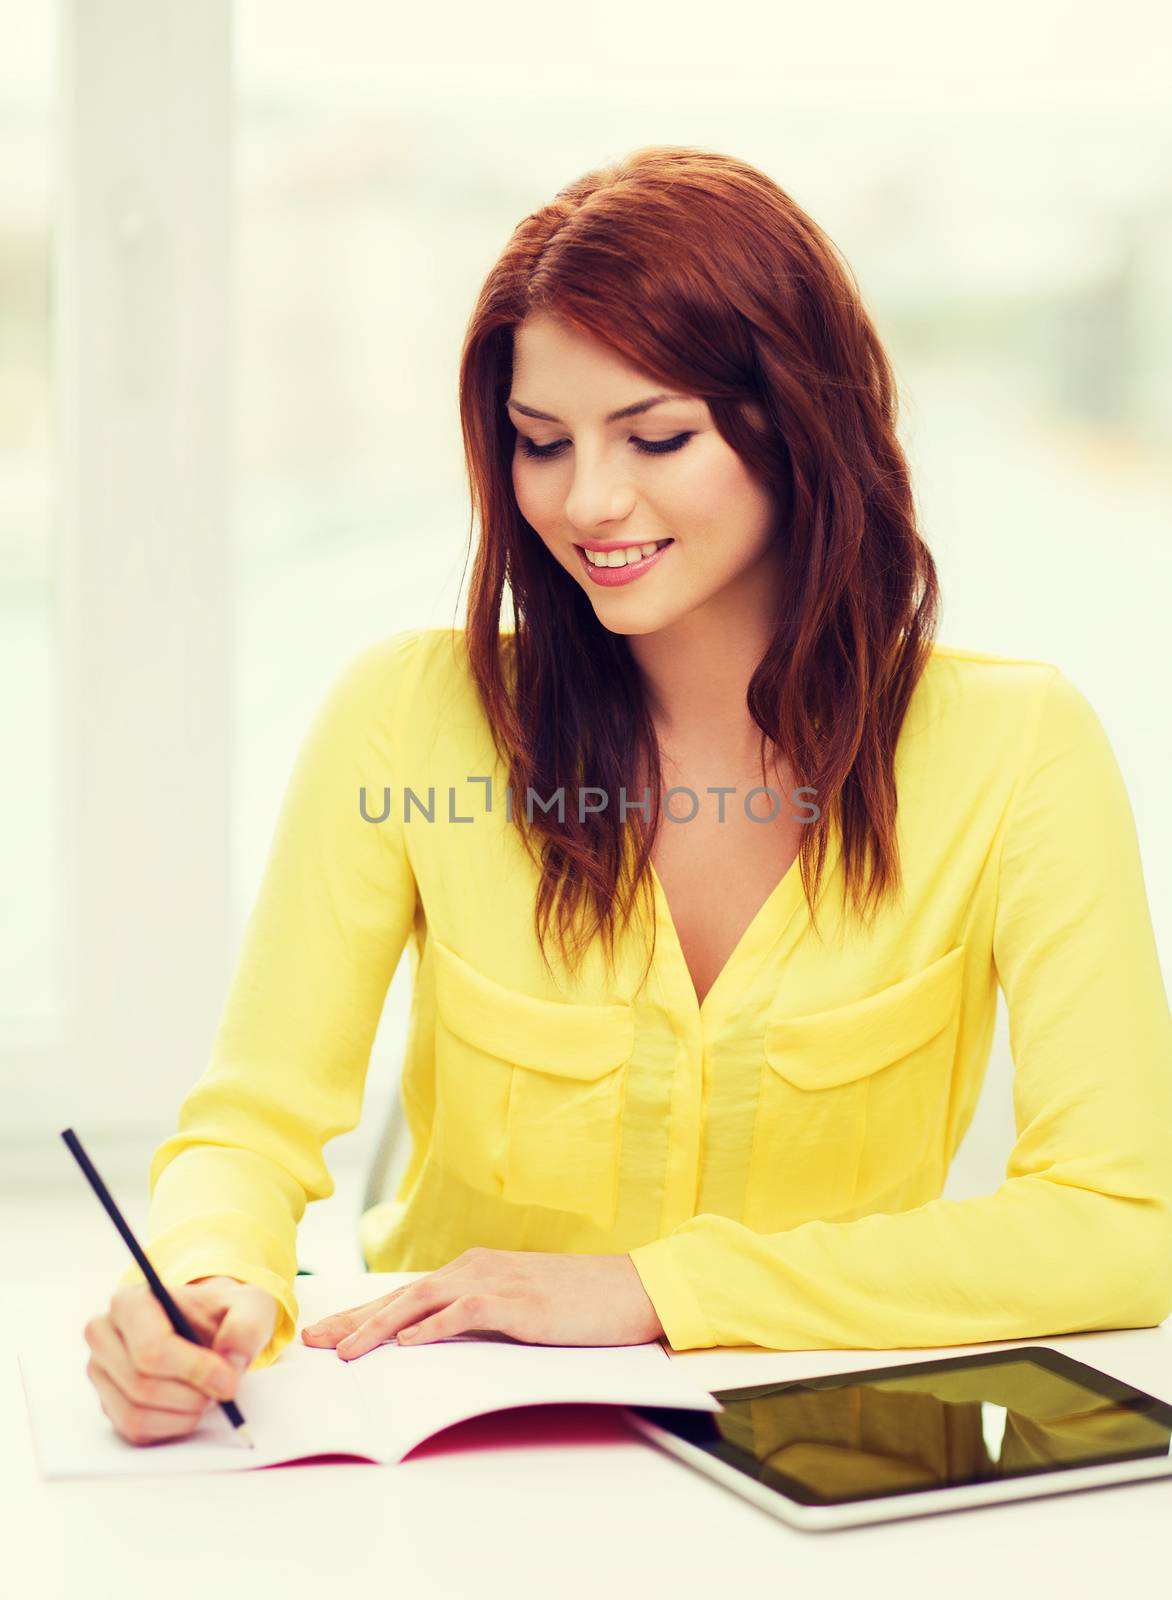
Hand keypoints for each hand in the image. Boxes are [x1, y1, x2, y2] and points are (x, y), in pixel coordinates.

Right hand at [84, 1275, 277, 1446]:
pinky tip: (190, 1407)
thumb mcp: (249, 1307)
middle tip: (222, 1390)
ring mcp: (101, 1371)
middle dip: (191, 1395)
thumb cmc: (222, 1315)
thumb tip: (232, 1360)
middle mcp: (105, 1335)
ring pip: (136, 1412)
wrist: (207, 1328)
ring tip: (207, 1396)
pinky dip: (171, 1426)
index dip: (194, 1371)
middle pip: (142, 1384)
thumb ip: (247, 1326)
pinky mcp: (108, 1402)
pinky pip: (134, 1430)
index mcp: (131, 1302)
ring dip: (182, 1414)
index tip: (228, 1381)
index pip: (152, 1348)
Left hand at [300, 1248, 664, 1358]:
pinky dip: (433, 1326)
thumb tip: (435, 1340)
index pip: (406, 1294)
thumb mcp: (520, 1307)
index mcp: (475, 1269)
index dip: (363, 1314)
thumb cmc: (581, 1302)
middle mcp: (477, 1268)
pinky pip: (465, 1312)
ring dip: (379, 1327)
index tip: (327, 1333)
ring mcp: (497, 1281)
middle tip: (313, 1342)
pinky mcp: (518, 1301)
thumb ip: (479, 1317)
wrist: (632, 1288)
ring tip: (347, 1351)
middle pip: (401, 1295)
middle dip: (353, 1319)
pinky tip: (408, 1343)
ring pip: (422, 1302)